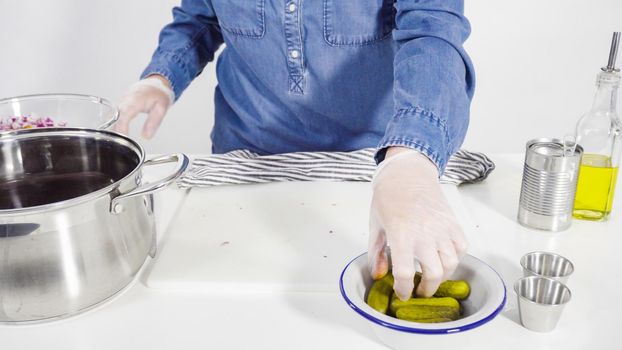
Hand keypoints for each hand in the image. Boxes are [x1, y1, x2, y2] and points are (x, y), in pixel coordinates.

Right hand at [116, 75, 174, 138]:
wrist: (154, 83)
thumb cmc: (158, 94)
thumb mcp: (162, 108)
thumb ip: (154, 122)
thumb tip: (146, 136)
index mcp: (135, 100)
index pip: (124, 114)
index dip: (122, 126)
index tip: (123, 137)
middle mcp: (124, 100)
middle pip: (113, 116)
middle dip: (114, 130)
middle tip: (119, 144)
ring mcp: (119, 101)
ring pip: (109, 116)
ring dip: (111, 128)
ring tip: (116, 142)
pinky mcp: (118, 104)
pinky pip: (110, 115)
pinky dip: (111, 124)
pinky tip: (114, 135)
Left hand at [368, 147, 467, 299]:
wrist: (406, 173)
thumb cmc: (388, 197)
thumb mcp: (375, 226)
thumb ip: (376, 253)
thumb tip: (378, 274)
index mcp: (401, 236)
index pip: (405, 274)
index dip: (404, 289)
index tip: (403, 293)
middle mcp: (424, 234)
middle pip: (434, 274)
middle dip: (427, 289)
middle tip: (419, 290)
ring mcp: (442, 229)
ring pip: (451, 264)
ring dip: (442, 276)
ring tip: (432, 277)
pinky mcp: (453, 223)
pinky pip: (462, 248)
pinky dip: (456, 258)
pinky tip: (444, 259)